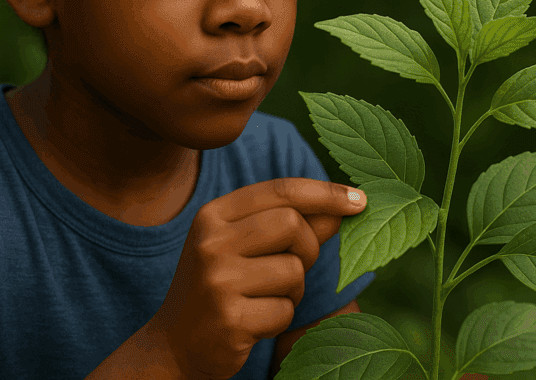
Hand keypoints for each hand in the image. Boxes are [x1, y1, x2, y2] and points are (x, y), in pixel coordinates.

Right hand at [150, 177, 366, 379]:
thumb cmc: (222, 285)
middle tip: (295, 266)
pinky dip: (280, 317)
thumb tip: (344, 205)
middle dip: (308, 248)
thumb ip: (290, 224)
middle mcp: (211, 242)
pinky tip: (255, 321)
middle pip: (292, 225)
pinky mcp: (229, 319)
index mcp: (214, 215)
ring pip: (294, 270)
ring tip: (264, 297)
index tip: (360, 200)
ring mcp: (218, 281)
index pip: (281, 190)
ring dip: (293, 289)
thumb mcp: (246, 245)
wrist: (175, 344)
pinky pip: (285, 310)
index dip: (326, 193)